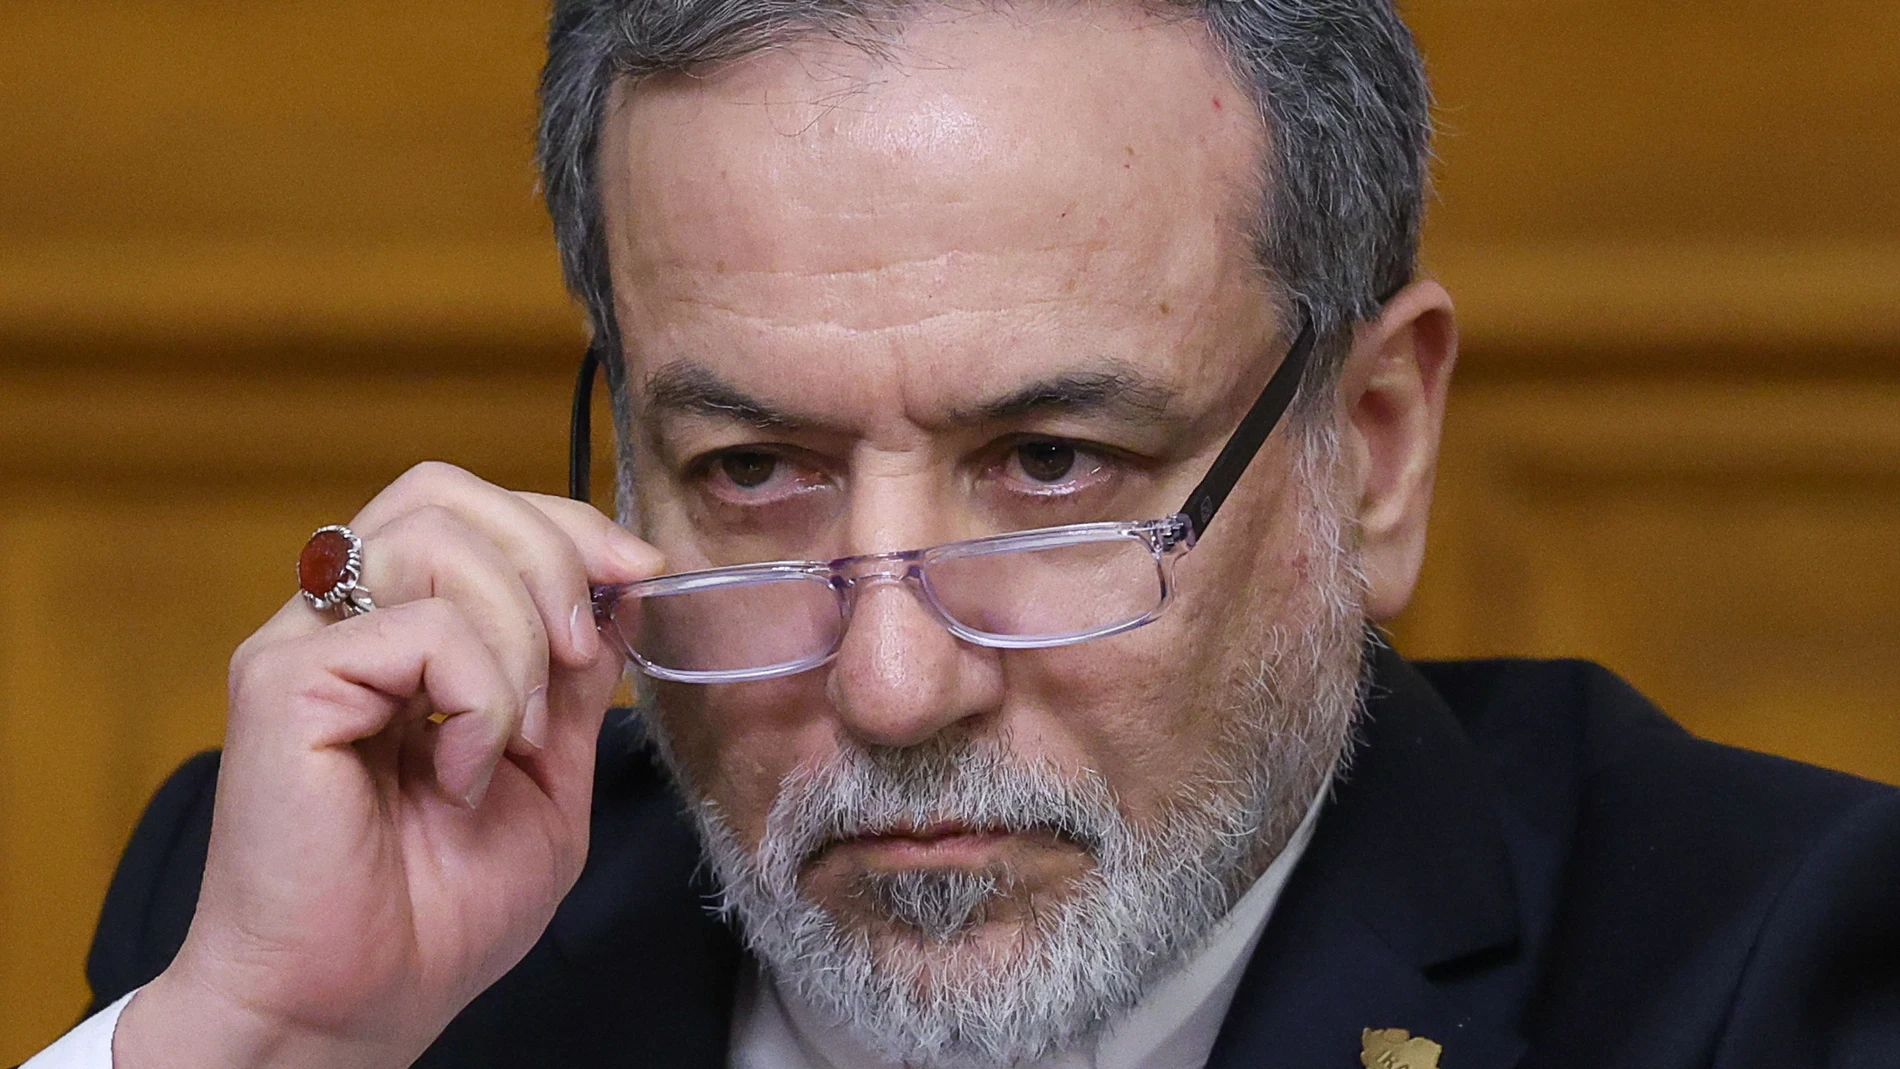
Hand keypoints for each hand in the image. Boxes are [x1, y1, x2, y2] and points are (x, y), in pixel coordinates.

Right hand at [113, 462, 662, 1067]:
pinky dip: (479, 698)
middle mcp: (341, 621)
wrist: (357, 1006)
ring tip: (517, 735)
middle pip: (443, 491)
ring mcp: (304, 644)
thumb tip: (621, 587)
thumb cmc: (437, 912)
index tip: (639, 573)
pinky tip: (463, 775)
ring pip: (433, 540)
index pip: (474, 509)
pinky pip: (420, 630)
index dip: (566, 521)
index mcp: (398, 631)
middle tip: (582, 652)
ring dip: (517, 633)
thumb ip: (577, 679)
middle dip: (549, 552)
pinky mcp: (282, 684)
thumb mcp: (549, 776)